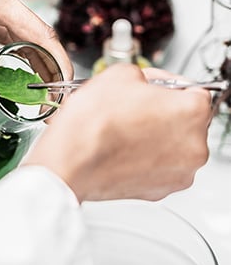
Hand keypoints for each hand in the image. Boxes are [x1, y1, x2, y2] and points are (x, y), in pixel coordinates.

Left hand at [0, 0, 72, 126]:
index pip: (39, 30)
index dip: (56, 58)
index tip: (66, 81)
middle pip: (32, 30)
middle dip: (45, 61)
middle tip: (53, 90)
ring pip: (18, 29)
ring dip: (30, 54)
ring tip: (40, 82)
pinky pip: (1, 27)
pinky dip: (11, 46)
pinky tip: (16, 64)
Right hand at [24, 63, 211, 201]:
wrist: (70, 160)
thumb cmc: (92, 124)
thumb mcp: (119, 74)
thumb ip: (146, 75)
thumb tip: (148, 84)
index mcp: (192, 112)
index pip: (195, 90)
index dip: (170, 86)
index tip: (156, 89)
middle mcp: (194, 146)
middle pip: (186, 120)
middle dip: (163, 111)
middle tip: (135, 108)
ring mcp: (179, 172)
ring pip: (173, 144)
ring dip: (155, 135)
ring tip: (124, 129)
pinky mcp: (160, 190)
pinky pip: (160, 166)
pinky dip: (146, 157)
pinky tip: (122, 148)